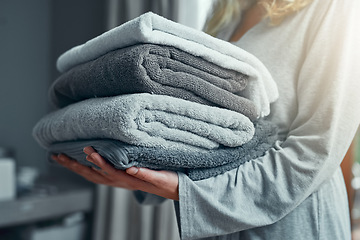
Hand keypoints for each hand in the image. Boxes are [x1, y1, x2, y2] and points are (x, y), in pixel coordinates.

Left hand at [51, 147, 178, 199]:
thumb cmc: (168, 183)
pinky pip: (99, 174)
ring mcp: (119, 181)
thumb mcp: (161, 178)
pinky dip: (87, 168)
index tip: (89, 151)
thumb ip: (146, 174)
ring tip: (62, 158)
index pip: (110, 170)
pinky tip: (82, 162)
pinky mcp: (121, 178)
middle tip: (59, 156)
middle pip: (94, 174)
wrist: (173, 189)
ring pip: (93, 175)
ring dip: (77, 167)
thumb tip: (131, 169)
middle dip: (76, 166)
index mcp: (130, 180)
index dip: (99, 161)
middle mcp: (121, 181)